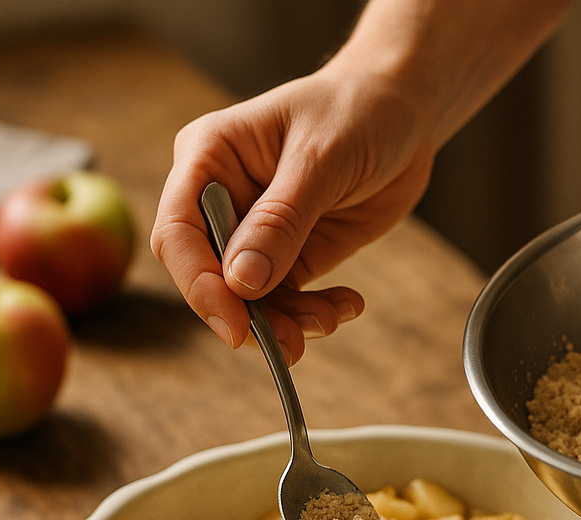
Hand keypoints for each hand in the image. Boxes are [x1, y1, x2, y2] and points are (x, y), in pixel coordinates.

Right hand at [151, 67, 432, 364]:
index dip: (200, 285)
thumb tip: (241, 282)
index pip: (178, 232)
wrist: (402, 114)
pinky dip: (315, 314)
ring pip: (250, 299)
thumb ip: (280, 222)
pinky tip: (348, 306)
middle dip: (248, 315)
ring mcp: (256, 233)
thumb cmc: (356, 113)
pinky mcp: (290, 256)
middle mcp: (223, 198)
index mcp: (208, 158)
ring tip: (330, 320)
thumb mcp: (320, 160)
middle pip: (209, 276)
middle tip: (290, 344)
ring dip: (287, 323)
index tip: (235, 325)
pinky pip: (288, 301)